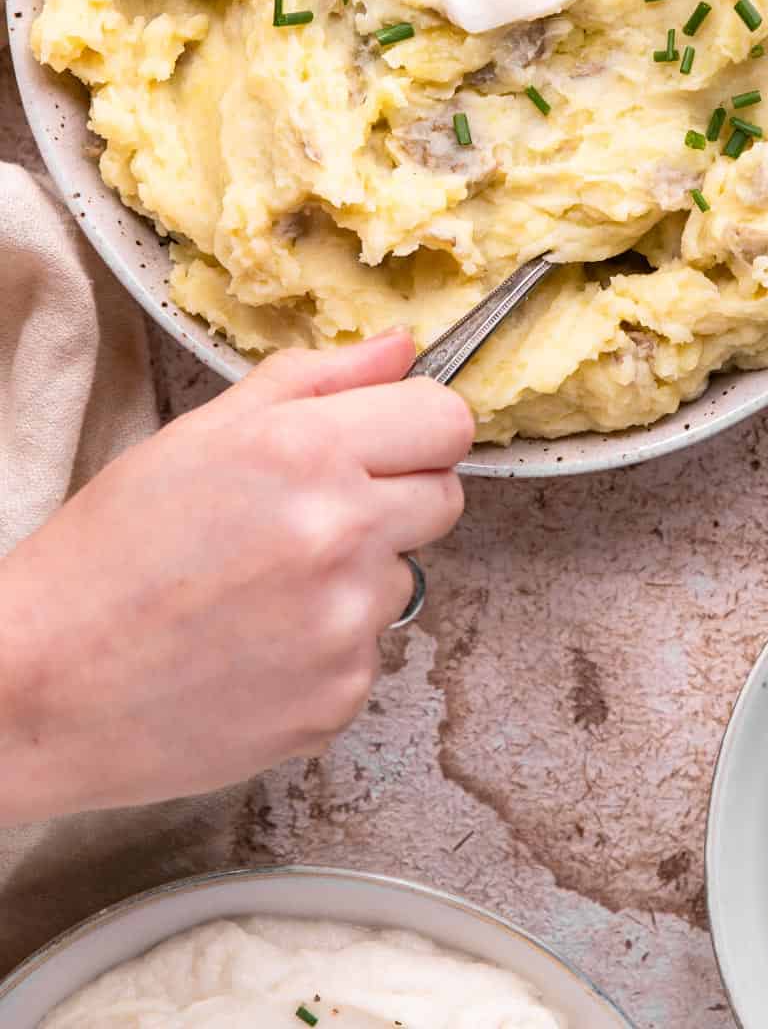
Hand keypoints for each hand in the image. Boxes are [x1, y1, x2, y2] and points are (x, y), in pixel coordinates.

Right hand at [0, 332, 472, 823]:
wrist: (42, 685)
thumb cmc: (108, 553)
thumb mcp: (201, 436)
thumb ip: (314, 380)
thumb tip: (401, 347)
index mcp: (308, 450)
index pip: (446, 420)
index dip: (417, 429)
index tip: (386, 444)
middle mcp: (342, 533)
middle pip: (444, 498)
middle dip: (394, 499)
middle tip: (309, 518)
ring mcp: (346, 624)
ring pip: (404, 579)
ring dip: (355, 580)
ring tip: (260, 591)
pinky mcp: (340, 698)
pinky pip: (369, 654)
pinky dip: (327, 650)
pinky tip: (255, 647)